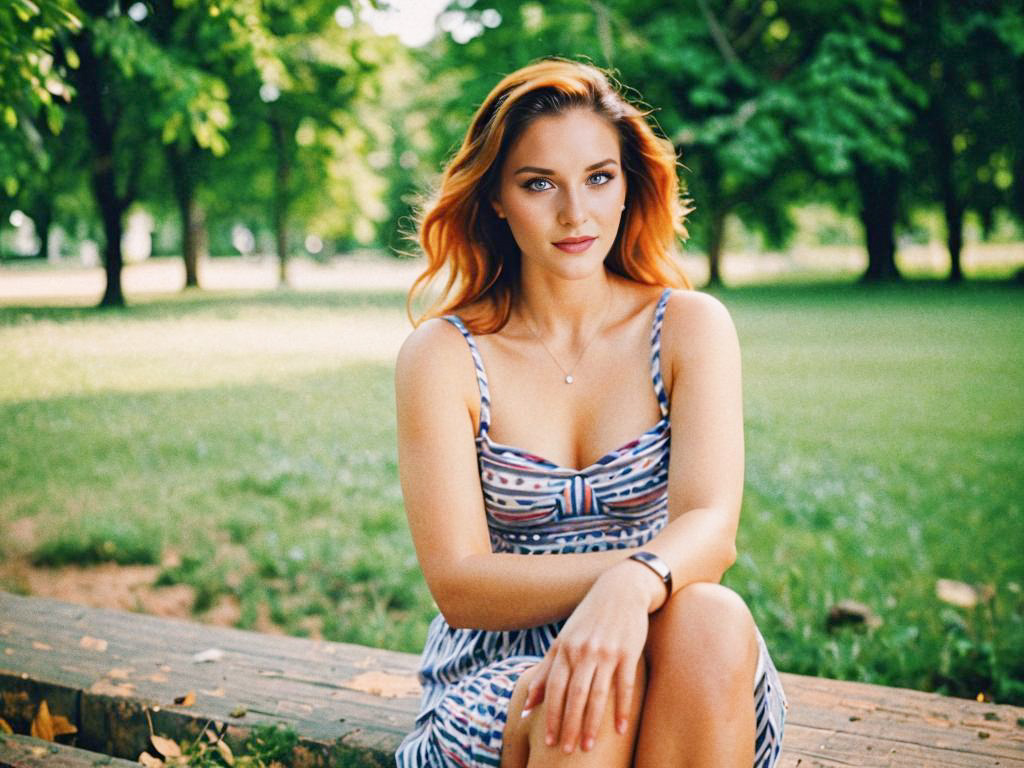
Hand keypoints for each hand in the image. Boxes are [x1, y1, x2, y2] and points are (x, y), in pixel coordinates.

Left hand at [519, 560, 663, 753]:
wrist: (620, 590)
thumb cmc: (589, 618)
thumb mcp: (563, 639)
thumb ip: (546, 670)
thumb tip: (529, 703)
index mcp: (564, 648)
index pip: (554, 688)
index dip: (550, 715)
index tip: (549, 741)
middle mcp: (583, 651)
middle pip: (574, 695)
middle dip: (569, 725)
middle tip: (566, 751)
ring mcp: (606, 652)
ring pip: (597, 694)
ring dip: (591, 723)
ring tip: (587, 746)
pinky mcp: (628, 652)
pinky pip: (624, 686)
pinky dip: (622, 709)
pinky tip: (620, 729)